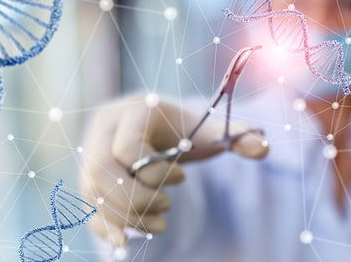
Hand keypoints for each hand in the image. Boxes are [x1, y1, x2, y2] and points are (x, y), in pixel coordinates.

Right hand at [79, 94, 267, 245]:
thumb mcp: (210, 130)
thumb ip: (238, 136)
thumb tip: (263, 147)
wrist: (159, 130)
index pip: (128, 149)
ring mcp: (91, 152)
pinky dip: (106, 225)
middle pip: (102, 172)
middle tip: (168, 207)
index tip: (183, 178)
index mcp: (133, 110)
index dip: (156, 172)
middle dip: (137, 199)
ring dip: (125, 216)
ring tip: (160, 225)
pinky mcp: (88, 175)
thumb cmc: (186, 130)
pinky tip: (126, 240)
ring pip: (93, 190)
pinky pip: (87, 203)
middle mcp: (104, 128)